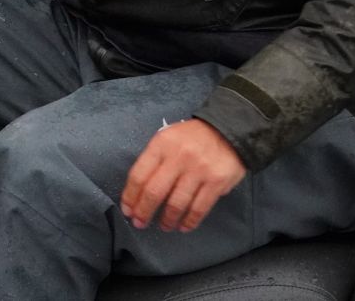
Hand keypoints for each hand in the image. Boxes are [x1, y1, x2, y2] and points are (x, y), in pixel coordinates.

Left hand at [119, 118, 245, 231]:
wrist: (227, 129)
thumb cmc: (191, 138)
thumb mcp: (167, 138)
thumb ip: (154, 160)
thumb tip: (138, 192)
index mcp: (161, 144)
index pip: (139, 175)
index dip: (130, 196)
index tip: (127, 210)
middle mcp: (178, 157)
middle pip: (154, 192)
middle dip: (144, 212)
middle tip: (140, 223)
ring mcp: (198, 170)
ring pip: (176, 204)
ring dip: (167, 220)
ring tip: (164, 226)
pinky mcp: (216, 182)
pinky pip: (199, 208)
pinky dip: (189, 222)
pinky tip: (183, 226)